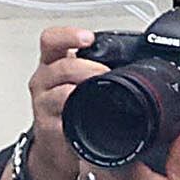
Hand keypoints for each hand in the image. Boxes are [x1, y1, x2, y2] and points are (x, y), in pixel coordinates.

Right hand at [24, 26, 102, 179]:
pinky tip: (88, 117)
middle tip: (104, 72)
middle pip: (60, 67)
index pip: (52, 40)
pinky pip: (62, 120)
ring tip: (98, 94)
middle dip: (86, 68)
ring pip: (60, 93)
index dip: (68, 36)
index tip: (87, 38)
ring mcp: (43, 104)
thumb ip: (97, 65)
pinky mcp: (46, 127)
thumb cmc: (70, 106)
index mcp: (53, 61)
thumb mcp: (78, 78)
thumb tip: (137, 61)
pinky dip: (76, 117)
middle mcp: (44, 80)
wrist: (57, 144)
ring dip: (82, 91)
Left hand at [81, 122, 179, 179]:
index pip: (113, 145)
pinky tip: (109, 177)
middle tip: (116, 137)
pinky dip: (94, 179)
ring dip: (95, 161)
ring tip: (110, 153)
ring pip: (87, 173)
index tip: (122, 125)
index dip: (115, 131)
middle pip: (94, 157)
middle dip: (102, 144)